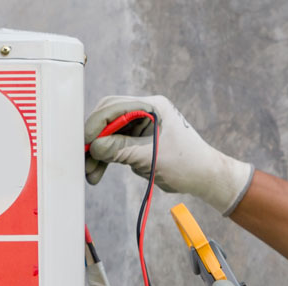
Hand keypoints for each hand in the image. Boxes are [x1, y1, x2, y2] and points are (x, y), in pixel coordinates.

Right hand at [84, 95, 255, 214]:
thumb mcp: (151, 157)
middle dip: (94, 139)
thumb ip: (121, 150)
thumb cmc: (187, 164)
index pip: (115, 107)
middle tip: (83, 158)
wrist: (204, 177)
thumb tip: (95, 147)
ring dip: (98, 152)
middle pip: (108, 117)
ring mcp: (141, 125)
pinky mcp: (137, 139)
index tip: (85, 143)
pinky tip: (98, 172)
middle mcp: (145, 111)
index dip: (97, 124)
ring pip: (109, 133)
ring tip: (90, 173)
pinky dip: (106, 158)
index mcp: (152, 106)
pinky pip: (115, 145)